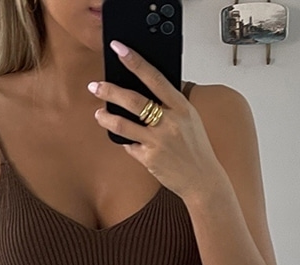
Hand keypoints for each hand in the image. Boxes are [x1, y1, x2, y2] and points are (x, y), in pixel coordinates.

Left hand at [89, 41, 223, 200]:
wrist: (204, 181)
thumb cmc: (197, 150)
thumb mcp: (191, 120)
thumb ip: (173, 104)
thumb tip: (151, 86)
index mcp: (182, 107)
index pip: (154, 78)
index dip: (135, 62)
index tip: (118, 49)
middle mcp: (170, 122)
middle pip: (133, 100)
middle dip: (110, 90)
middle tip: (95, 86)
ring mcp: (159, 141)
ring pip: (124, 124)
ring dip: (107, 117)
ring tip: (99, 114)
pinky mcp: (150, 159)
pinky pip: (130, 146)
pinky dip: (126, 142)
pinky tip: (126, 140)